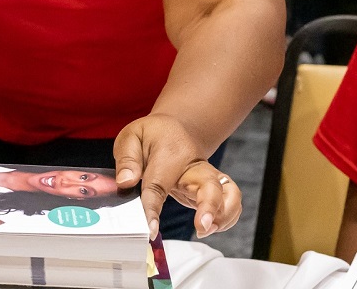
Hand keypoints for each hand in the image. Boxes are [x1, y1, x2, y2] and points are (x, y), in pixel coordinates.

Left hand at [113, 114, 239, 238]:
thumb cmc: (153, 135)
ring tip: (206, 229)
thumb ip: (128, 158)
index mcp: (170, 154)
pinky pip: (231, 203)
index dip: (153, 209)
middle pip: (211, 185)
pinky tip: (210, 227)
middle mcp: (194, 167)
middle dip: (210, 206)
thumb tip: (125, 182)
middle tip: (201, 226)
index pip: (159, 185)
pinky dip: (227, 218)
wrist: (176, 128)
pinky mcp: (213, 189)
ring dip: (223, 215)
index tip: (150, 229)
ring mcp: (207, 178)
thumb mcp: (132, 136)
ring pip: (229, 194)